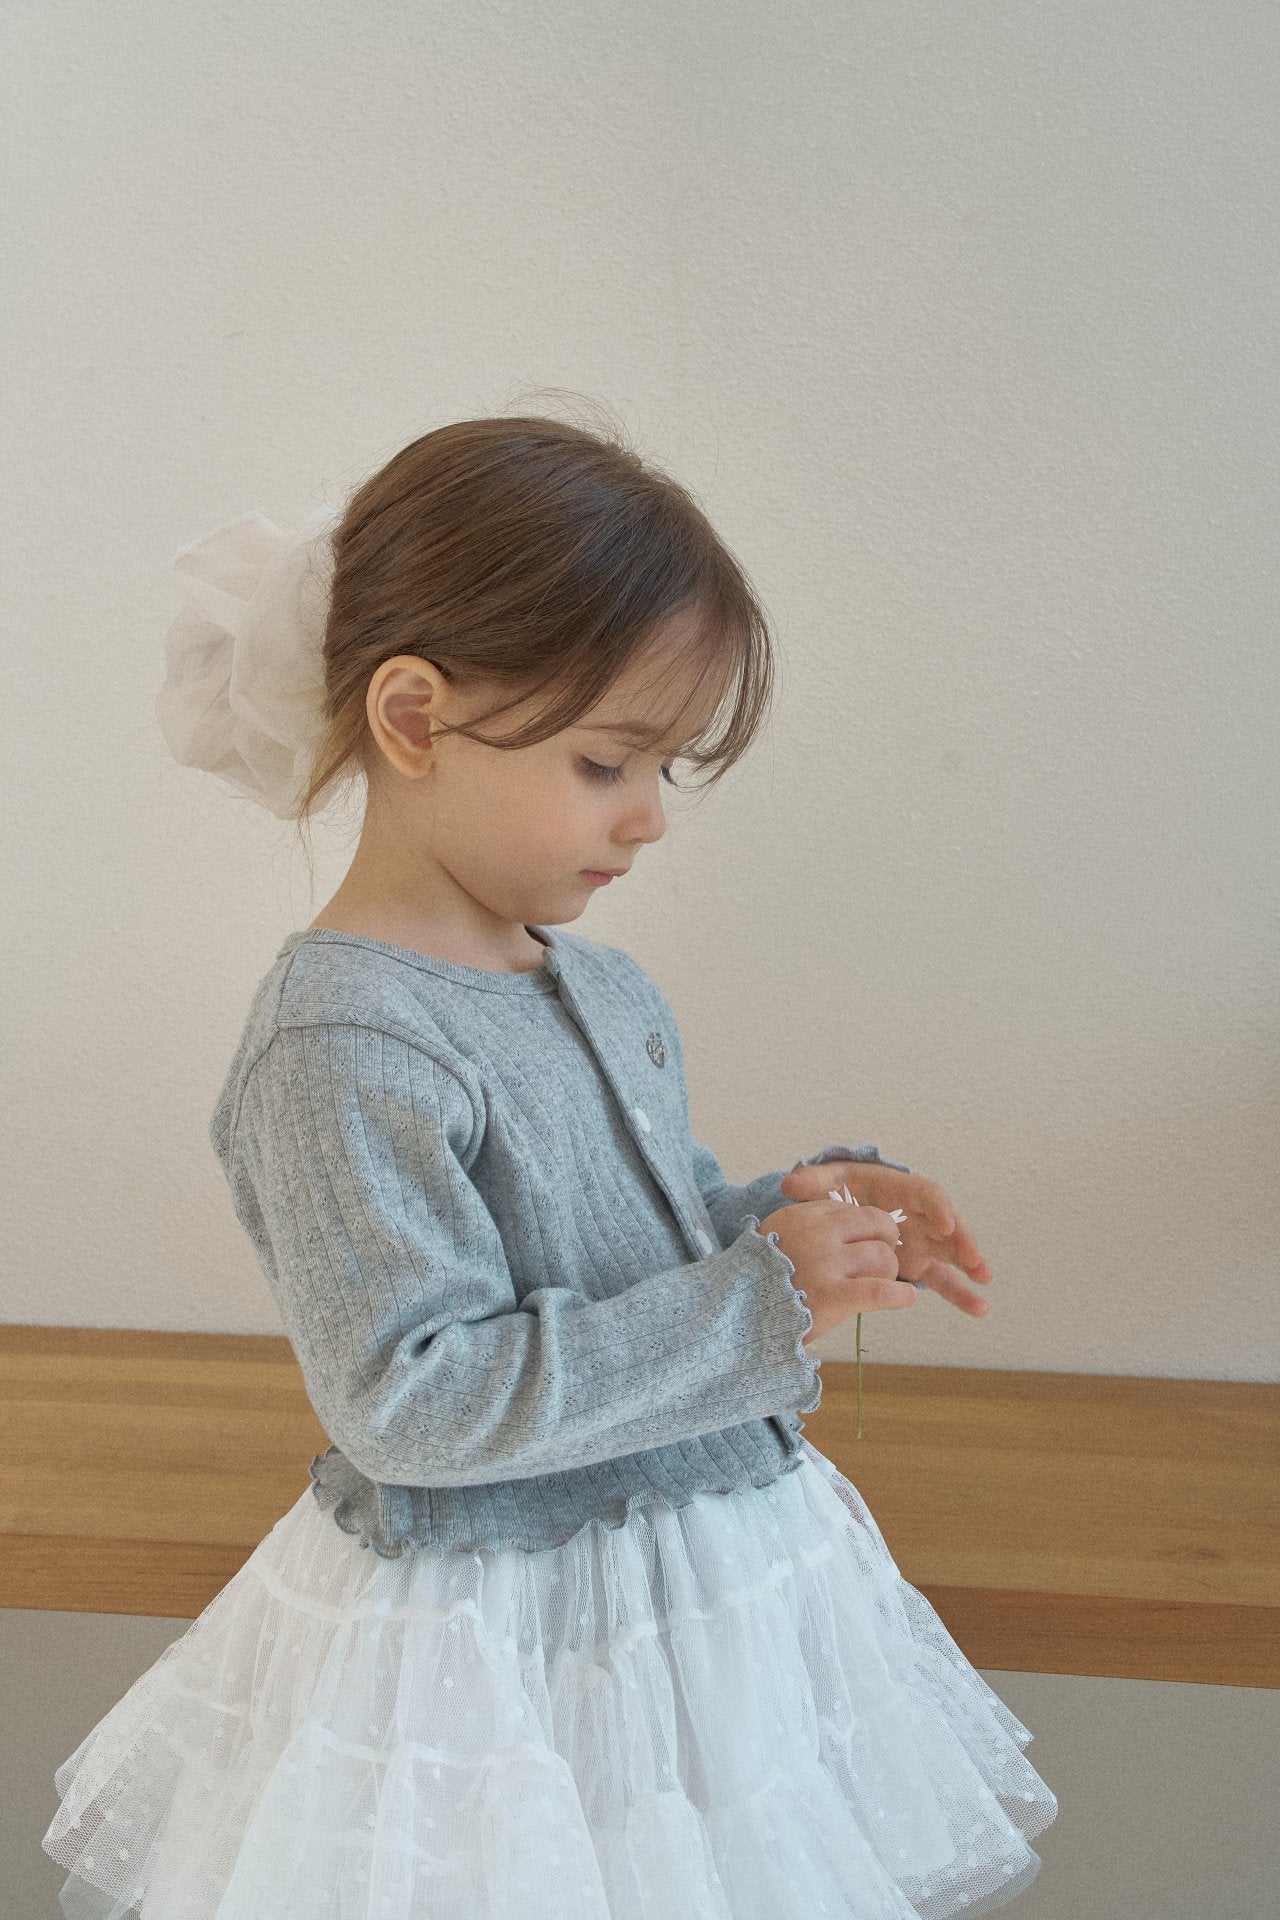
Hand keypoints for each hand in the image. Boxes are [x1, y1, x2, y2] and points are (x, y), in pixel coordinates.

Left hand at [778, 1162, 993, 1316]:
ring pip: (951, 1253)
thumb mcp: (828, 1182)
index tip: (945, 1221)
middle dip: (962, 1240)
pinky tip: (979, 1308)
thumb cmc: (841, 1189)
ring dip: (969, 1266)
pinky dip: (960, 1292)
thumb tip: (791, 1183)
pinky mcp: (919, 1261)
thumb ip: (813, 1183)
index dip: (936, 1206)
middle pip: (948, 1224)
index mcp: (900, 1189)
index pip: (926, 1193)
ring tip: (985, 1282)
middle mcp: (918, 1214)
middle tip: (973, 1259)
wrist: (845, 1205)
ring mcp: (922, 1239)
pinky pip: (943, 1277)